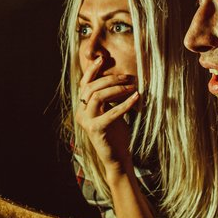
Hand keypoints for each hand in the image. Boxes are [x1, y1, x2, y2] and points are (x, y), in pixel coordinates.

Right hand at [74, 56, 139, 178]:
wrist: (117, 157)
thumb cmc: (116, 133)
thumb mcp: (110, 111)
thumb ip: (108, 97)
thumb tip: (118, 77)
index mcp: (82, 107)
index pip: (84, 84)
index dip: (92, 71)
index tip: (102, 59)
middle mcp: (81, 113)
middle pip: (91, 88)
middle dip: (110, 79)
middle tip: (127, 77)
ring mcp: (87, 122)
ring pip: (97, 96)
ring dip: (117, 89)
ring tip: (132, 87)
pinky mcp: (97, 130)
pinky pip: (112, 112)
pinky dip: (125, 103)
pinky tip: (137, 97)